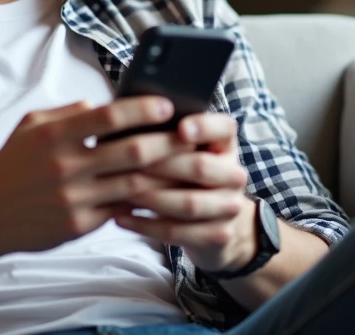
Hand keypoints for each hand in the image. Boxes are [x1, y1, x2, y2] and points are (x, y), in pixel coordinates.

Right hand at [0, 97, 195, 259]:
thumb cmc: (11, 165)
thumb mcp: (30, 126)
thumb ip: (67, 113)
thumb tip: (101, 105)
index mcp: (55, 134)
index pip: (109, 116)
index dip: (143, 110)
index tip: (167, 106)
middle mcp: (66, 166)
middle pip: (132, 152)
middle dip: (168, 142)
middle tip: (191, 135)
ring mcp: (74, 199)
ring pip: (134, 184)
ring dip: (164, 174)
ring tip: (187, 164)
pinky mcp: (79, 225)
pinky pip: (121, 210)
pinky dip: (144, 201)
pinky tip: (164, 192)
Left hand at [111, 112, 257, 272]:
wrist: (216, 219)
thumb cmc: (186, 174)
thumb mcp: (186, 151)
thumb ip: (165, 135)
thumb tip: (125, 119)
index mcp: (225, 145)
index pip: (223, 128)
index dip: (204, 126)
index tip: (180, 128)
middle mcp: (234, 174)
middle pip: (200, 166)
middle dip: (161, 165)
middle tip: (126, 163)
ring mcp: (229, 207)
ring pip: (188, 203)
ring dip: (151, 198)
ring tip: (120, 192)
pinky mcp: (219, 235)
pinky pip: (178, 231)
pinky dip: (146, 226)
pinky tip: (121, 218)